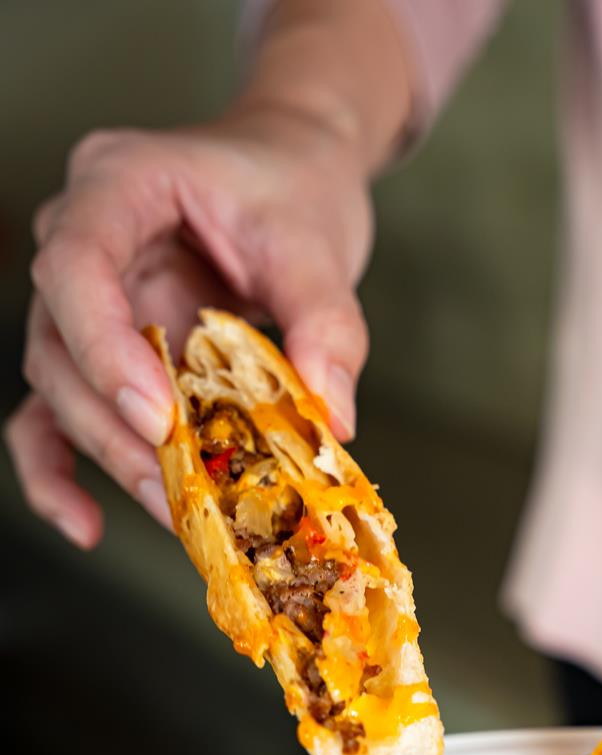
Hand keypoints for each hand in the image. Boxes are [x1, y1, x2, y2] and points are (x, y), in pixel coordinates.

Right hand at [6, 110, 373, 547]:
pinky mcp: (102, 347)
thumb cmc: (293, 188)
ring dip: (112, 458)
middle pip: (59, 343)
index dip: (104, 345)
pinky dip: (64, 469)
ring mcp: (84, 297)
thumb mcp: (318, 245)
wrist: (293, 173)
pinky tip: (85, 522)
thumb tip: (331, 420)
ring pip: (60, 388)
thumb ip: (327, 325)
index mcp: (120, 184)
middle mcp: (82, 237)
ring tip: (175, 513)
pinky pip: (58, 411)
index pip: (76, 263)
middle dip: (116, 429)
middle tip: (180, 490)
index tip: (157, 417)